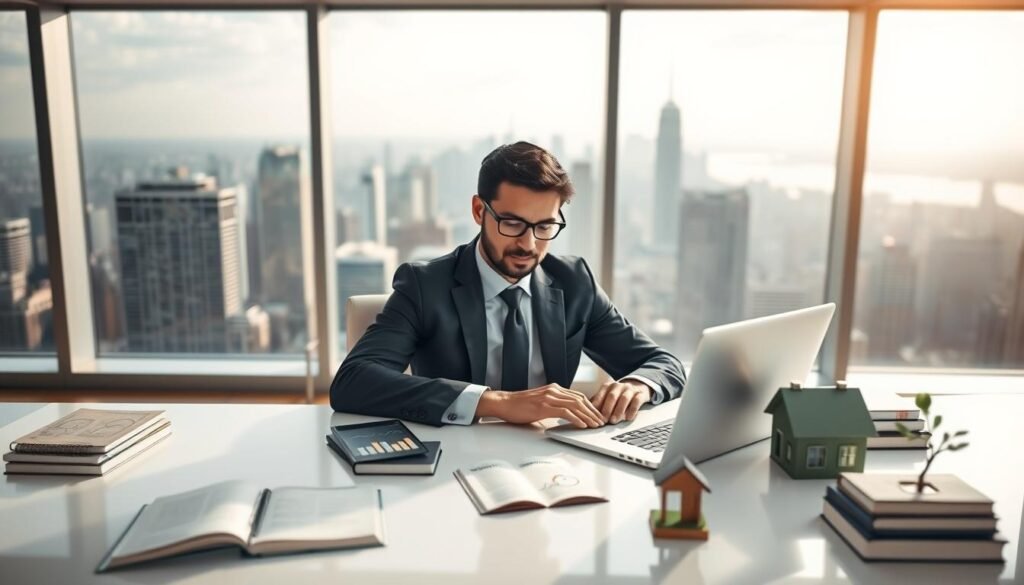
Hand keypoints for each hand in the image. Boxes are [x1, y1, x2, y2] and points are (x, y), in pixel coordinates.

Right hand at [476, 384, 606, 427]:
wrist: (504, 403)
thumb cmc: (519, 405)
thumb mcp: (540, 403)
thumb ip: (553, 406)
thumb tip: (566, 417)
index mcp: (554, 389)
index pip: (578, 396)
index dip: (590, 406)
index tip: (597, 415)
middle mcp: (554, 390)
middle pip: (581, 399)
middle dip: (593, 412)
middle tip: (601, 422)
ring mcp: (549, 397)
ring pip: (575, 405)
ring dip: (588, 416)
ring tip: (595, 425)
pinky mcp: (543, 406)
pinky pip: (565, 412)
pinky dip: (576, 418)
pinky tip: (582, 425)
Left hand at [591, 380, 651, 423]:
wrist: (637, 387)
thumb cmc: (618, 395)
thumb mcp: (608, 396)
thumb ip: (600, 403)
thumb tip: (590, 414)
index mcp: (608, 386)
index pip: (601, 394)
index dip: (598, 406)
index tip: (594, 416)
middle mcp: (619, 386)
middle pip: (612, 396)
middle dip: (607, 409)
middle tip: (604, 420)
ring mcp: (630, 389)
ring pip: (624, 398)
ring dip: (618, 410)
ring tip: (614, 420)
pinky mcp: (640, 394)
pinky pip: (637, 401)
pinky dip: (632, 410)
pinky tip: (628, 418)